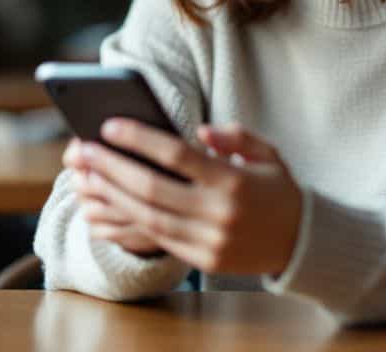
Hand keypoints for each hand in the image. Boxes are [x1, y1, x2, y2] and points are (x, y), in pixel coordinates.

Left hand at [72, 120, 302, 275]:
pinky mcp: (202, 260)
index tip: (109, 125)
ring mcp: (209, 241)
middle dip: (112, 167)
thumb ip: (235, 136)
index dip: (139, 139)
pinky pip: (157, 239)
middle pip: (152, 188)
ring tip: (87, 176)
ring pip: (148, 217)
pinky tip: (108, 205)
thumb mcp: (267, 153)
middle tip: (84, 150)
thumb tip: (199, 132)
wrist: (301, 243)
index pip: (176, 155)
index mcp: (234, 180)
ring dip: (112, 196)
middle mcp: (218, 213)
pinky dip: (129, 221)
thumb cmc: (278, 189)